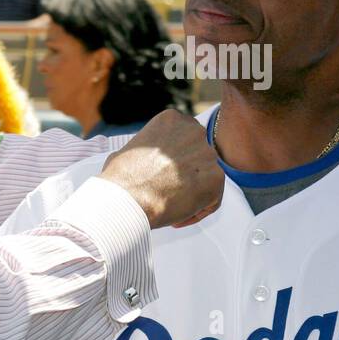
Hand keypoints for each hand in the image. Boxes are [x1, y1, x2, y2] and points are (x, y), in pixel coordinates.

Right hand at [98, 109, 223, 229]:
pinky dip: (197, 212)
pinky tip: (177, 219)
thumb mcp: (130, 149)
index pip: (184, 138)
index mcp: (173, 120)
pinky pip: (212, 199)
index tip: (164, 173)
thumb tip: (144, 159)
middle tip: (169, 190)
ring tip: (170, 207)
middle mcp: (194, 132)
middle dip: (186, 174)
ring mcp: (207, 155)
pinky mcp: (216, 178)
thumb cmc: (121, 178)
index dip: (175, 159)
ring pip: (206, 177)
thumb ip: (148, 149)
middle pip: (198, 155)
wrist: (128, 199)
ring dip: (192, 193)